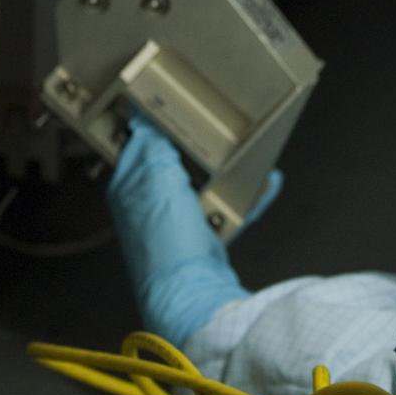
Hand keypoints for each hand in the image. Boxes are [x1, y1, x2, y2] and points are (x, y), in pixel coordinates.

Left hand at [108, 113, 252, 343]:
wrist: (192, 297)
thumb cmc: (168, 240)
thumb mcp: (156, 180)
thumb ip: (151, 147)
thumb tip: (143, 119)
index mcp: (129, 188)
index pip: (134, 143)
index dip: (145, 121)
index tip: (162, 97)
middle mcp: (148, 206)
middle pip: (168, 161)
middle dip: (187, 141)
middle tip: (206, 117)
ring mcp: (175, 224)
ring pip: (198, 182)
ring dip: (219, 167)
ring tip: (237, 146)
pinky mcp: (203, 239)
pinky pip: (226, 209)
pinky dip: (245, 197)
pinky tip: (266, 182)